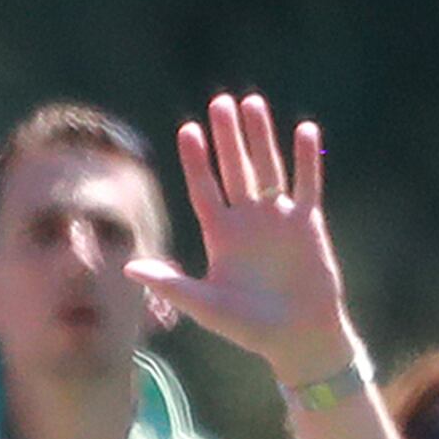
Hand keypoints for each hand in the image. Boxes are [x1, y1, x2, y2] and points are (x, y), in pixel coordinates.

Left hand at [129, 94, 360, 388]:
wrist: (296, 336)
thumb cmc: (247, 326)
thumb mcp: (204, 305)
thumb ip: (171, 284)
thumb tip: (129, 269)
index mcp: (220, 235)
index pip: (204, 188)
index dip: (196, 160)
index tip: (187, 130)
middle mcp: (247, 220)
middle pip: (235, 168)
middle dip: (227, 136)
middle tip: (219, 101)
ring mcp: (278, 219)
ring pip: (268, 168)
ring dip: (261, 137)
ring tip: (252, 103)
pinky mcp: (309, 223)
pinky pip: (307, 185)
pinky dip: (305, 160)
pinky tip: (303, 131)